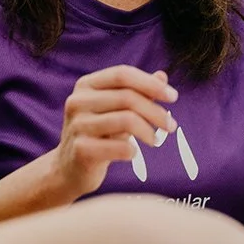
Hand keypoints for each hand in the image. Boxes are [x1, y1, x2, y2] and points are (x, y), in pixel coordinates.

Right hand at [55, 65, 178, 195]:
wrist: (70, 169)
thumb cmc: (100, 134)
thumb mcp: (117, 110)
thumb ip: (138, 92)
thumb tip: (162, 76)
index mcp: (86, 85)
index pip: (123, 74)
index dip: (151, 83)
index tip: (174, 97)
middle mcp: (77, 101)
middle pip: (127, 97)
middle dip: (156, 112)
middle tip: (172, 126)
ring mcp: (77, 125)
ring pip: (126, 120)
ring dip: (148, 132)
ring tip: (155, 141)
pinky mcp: (81, 149)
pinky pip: (119, 146)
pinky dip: (133, 150)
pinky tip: (133, 153)